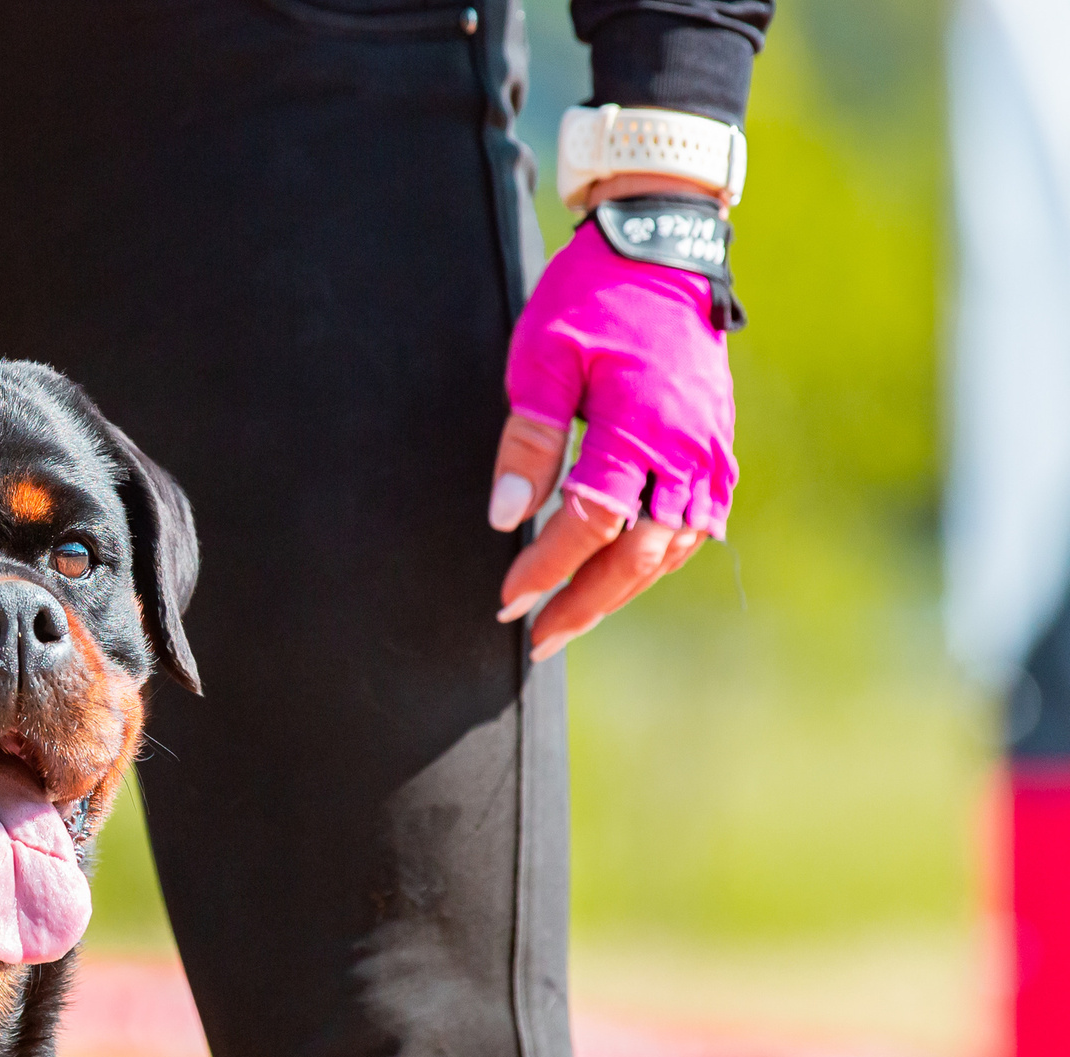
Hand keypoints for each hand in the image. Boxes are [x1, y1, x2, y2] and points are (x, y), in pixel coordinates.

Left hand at [488, 177, 739, 660]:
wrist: (662, 250)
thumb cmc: (591, 296)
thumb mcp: (542, 356)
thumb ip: (527, 439)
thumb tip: (507, 517)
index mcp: (641, 422)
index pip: (591, 520)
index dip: (547, 567)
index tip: (508, 597)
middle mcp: (687, 447)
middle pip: (640, 553)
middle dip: (586, 602)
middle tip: (538, 638)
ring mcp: (710, 450)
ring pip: (672, 547)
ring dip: (622, 590)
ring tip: (571, 617)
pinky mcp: (716, 448)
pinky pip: (695, 524)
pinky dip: (657, 559)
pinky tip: (621, 577)